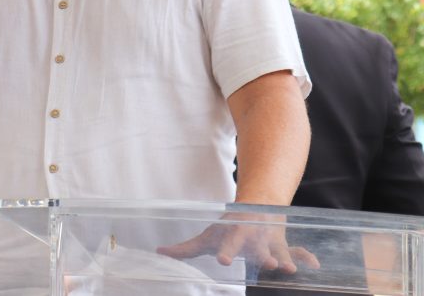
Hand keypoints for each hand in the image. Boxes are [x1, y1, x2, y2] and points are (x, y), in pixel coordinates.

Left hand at [157, 215, 318, 272]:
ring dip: (285, 259)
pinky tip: (316, 266)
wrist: (258, 205)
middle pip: (257, 248)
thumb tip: (159, 253)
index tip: (222, 260)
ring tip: (289, 269)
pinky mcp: (286, 246)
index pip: (228, 244)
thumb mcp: (207, 236)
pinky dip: (307, 258)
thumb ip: (186, 248)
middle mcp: (253, 238)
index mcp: (233, 235)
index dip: (225, 252)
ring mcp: (271, 242)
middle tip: (266, 264)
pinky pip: (300, 252)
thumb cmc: (227, 227)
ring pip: (281, 251)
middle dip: (261, 255)